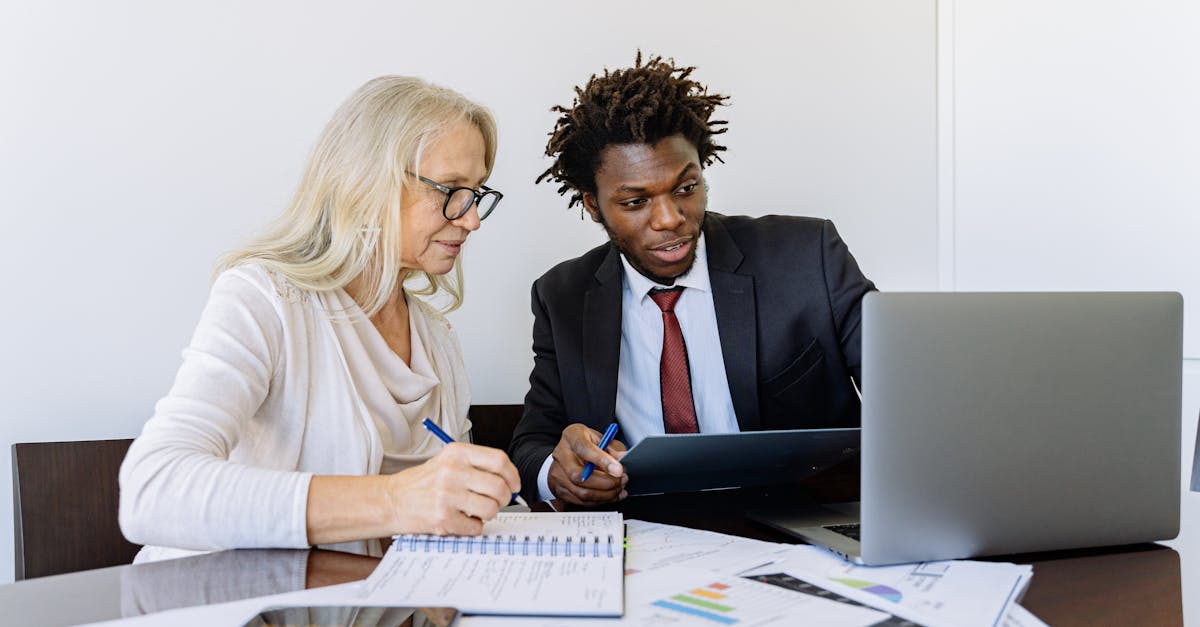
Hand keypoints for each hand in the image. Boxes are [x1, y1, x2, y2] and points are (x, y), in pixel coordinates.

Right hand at [384, 442, 520, 535]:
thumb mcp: (448, 461)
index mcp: (456, 453)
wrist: (392, 500)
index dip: (512, 475)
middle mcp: (452, 471)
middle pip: (499, 487)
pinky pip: (475, 527)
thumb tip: (510, 480)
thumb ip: (476, 466)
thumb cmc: (423, 483)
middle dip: (505, 498)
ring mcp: (447, 495)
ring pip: (491, 508)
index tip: (514, 485)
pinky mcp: (442, 518)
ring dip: (489, 514)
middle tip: (498, 502)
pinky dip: (473, 527)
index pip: (499, 460)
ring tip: (476, 511)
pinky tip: (462, 520)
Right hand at [547, 423, 627, 505]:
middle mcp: (561, 454)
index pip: (583, 449)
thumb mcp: (603, 439)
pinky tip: (612, 495)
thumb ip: (614, 449)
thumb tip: (623, 458)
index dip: (602, 460)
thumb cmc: (589, 443)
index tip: (619, 470)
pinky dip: (600, 501)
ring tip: (619, 489)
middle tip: (621, 481)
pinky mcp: (560, 489)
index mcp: (572, 436)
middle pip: (578, 475)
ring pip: (581, 492)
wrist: (570, 452)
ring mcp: (557, 473)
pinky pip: (581, 501)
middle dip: (605, 483)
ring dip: (605, 494)